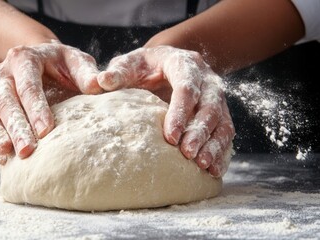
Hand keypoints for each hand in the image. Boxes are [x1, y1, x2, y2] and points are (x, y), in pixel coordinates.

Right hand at [0, 41, 101, 163]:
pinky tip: (2, 158)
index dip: (36, 107)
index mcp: (25, 58)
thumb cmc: (63, 65)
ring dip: (0, 135)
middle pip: (7, 100)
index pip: (28, 85)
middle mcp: (4, 72)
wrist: (42, 61)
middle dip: (17, 126)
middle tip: (27, 150)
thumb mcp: (76, 61)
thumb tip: (100, 84)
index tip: (46, 130)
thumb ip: (87, 72)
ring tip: (9, 155)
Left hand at [98, 46, 234, 176]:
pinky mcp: (220, 113)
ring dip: (214, 145)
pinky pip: (226, 133)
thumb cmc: (144, 67)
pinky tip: (214, 170)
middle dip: (199, 132)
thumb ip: (118, 72)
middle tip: (187, 154)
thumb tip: (101, 81)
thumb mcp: (130, 64)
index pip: (187, 87)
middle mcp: (206, 79)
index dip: (180, 111)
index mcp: (184, 63)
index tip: (170, 136)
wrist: (164, 65)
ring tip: (203, 166)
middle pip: (209, 106)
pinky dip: (222, 152)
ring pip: (223, 122)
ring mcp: (216, 97)